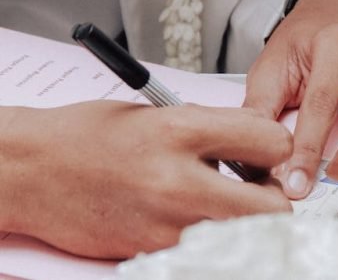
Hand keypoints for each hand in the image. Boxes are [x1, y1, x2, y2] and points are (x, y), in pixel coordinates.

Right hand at [0, 101, 291, 258]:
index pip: (272, 141)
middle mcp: (177, 182)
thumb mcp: (157, 112)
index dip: (276, 143)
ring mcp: (165, 226)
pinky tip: (193, 215)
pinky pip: (208, 249)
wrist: (34, 172)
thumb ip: (213, 127)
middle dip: (274, 195)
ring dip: (246, 219)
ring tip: (222, 199)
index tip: (265, 147)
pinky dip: (213, 235)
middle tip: (257, 184)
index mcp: (180, 131)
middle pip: (272, 207)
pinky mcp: (152, 253)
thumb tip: (256, 143)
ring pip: (246, 236)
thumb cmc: (89, 135)